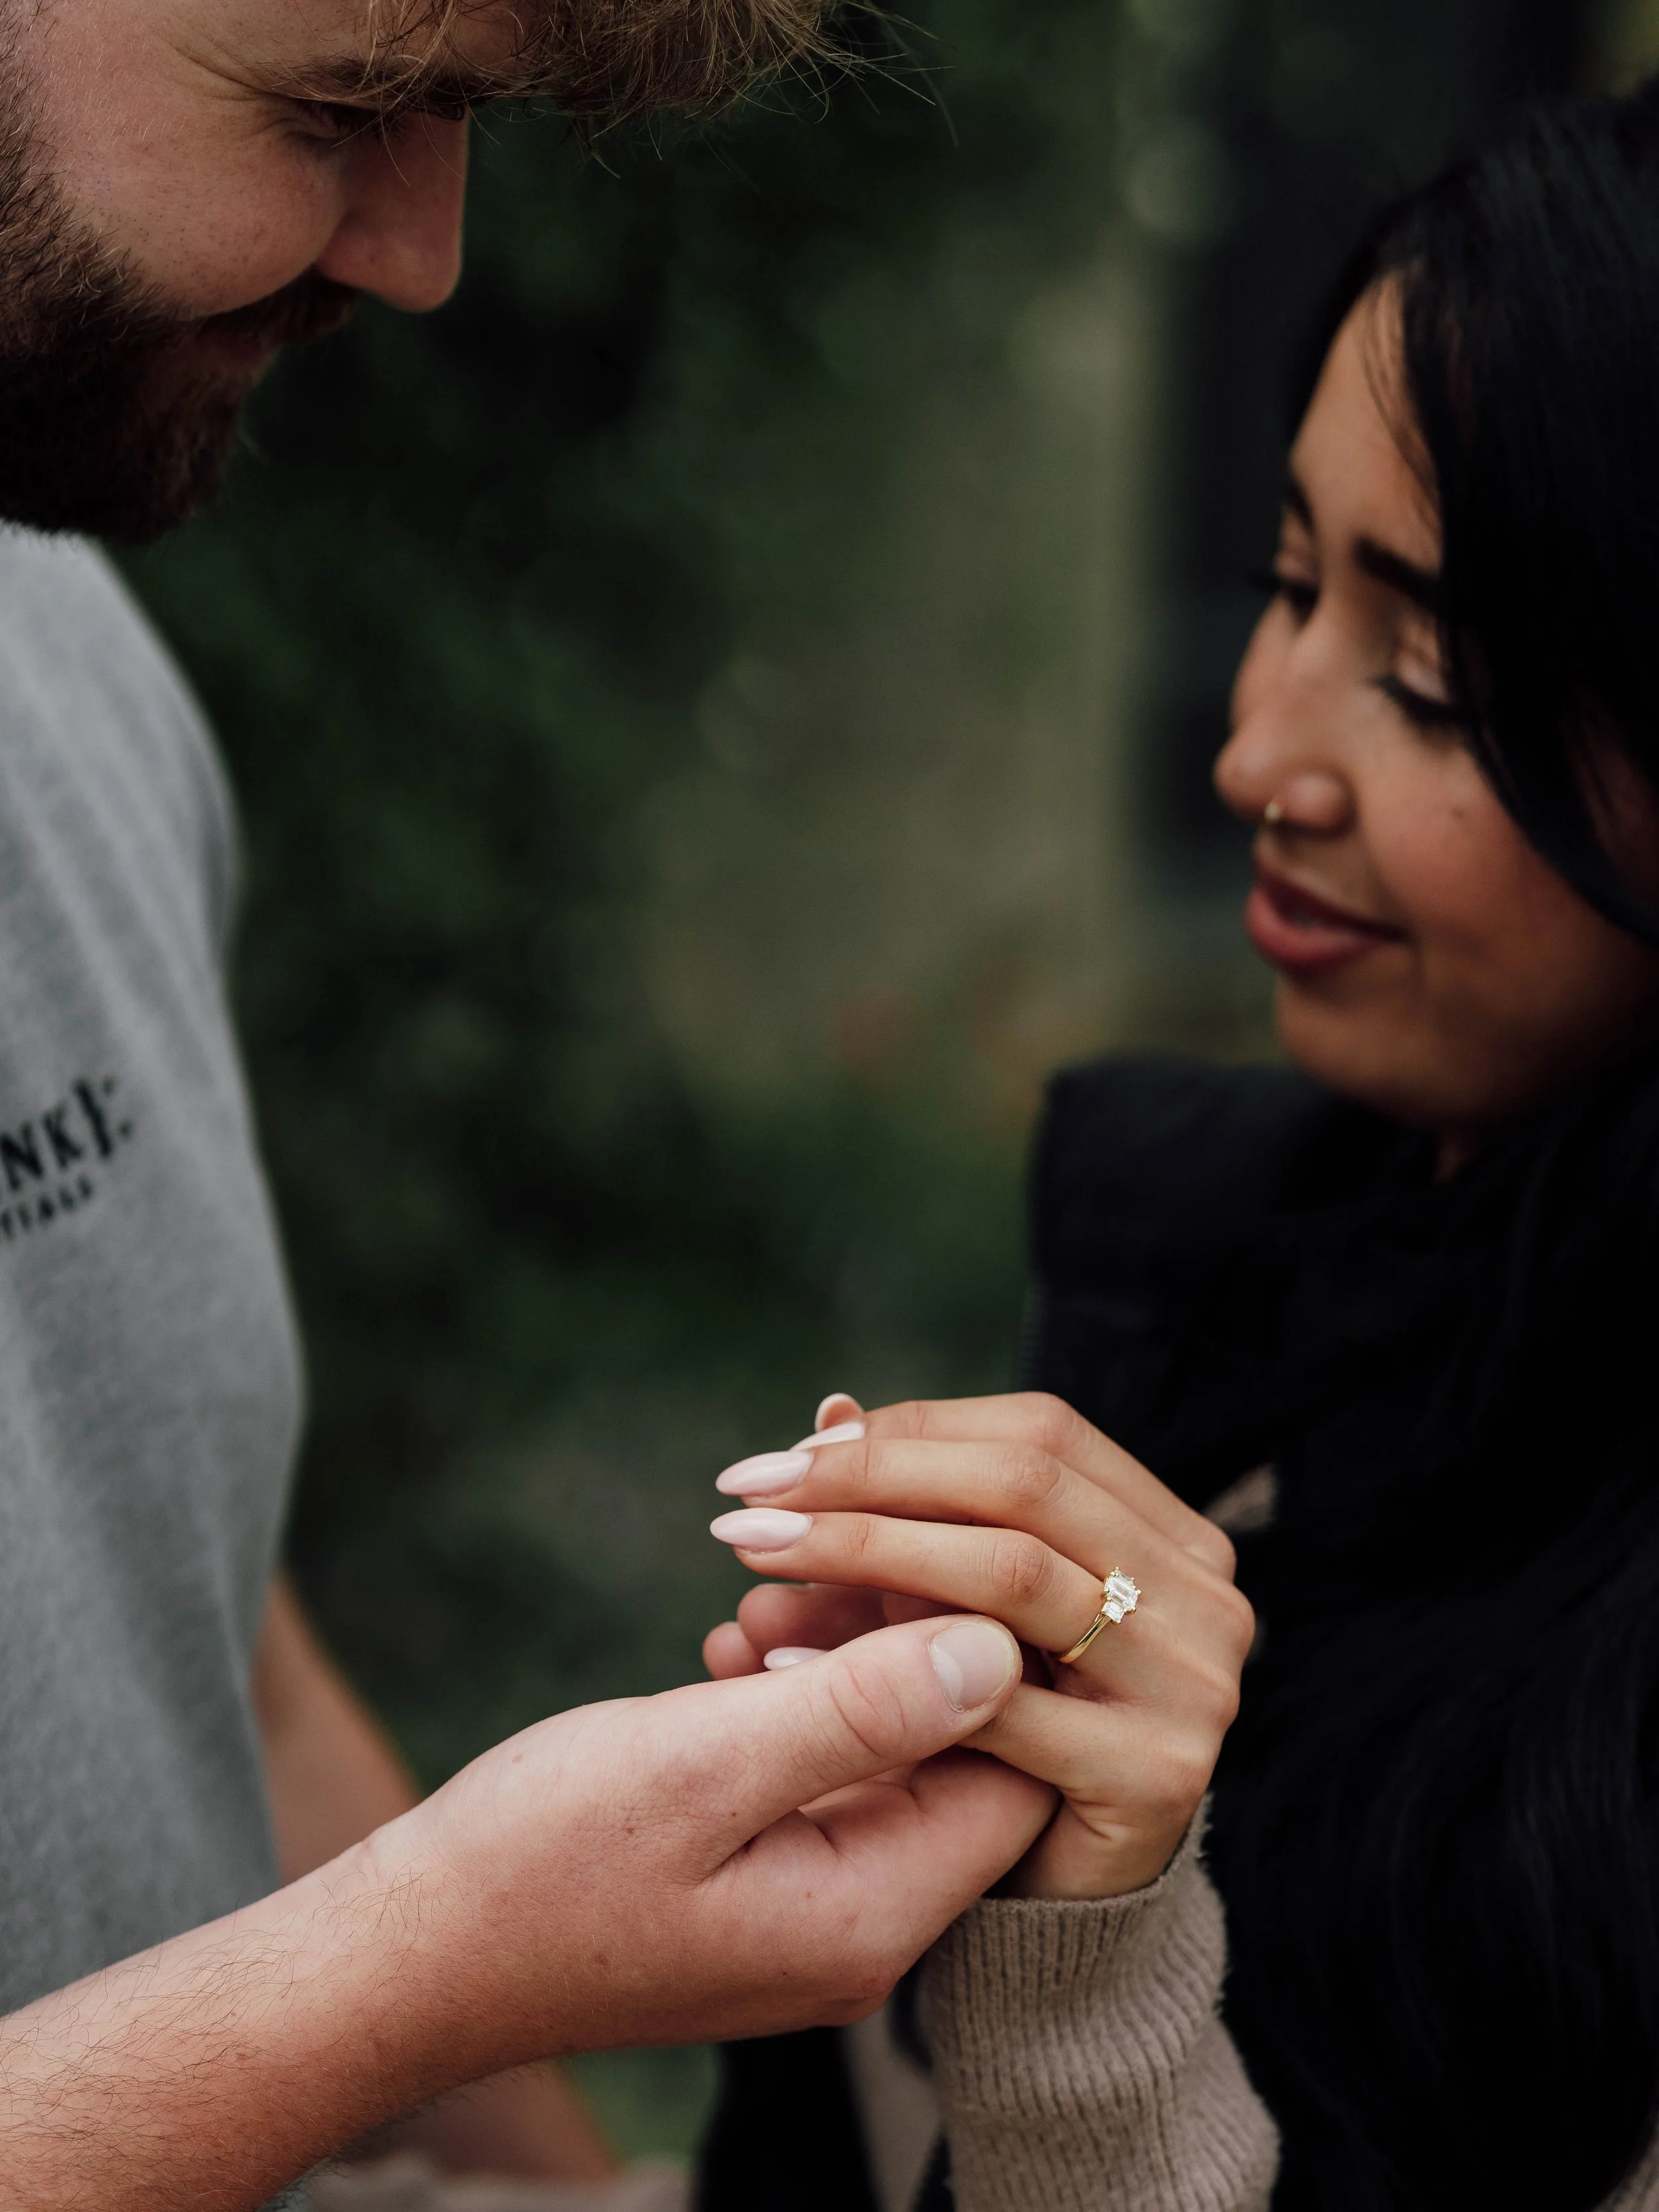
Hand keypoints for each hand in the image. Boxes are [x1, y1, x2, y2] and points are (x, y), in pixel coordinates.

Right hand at [0, 1615, 1045, 2211]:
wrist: (406, 1953)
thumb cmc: (533, 1865)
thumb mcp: (699, 1766)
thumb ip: (859, 1709)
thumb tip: (1000, 1648)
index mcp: (869, 1913)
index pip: (1015, 1767)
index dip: (991, 1645)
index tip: (914, 1550)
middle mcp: (863, 1925)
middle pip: (955, 1751)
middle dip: (901, 1631)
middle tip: (824, 1548)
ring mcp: (813, 1908)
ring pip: (886, 1749)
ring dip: (838, 1653)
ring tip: (759, 1598)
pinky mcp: (763, 1881)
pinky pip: (823, 1771)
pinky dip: (792, 1695)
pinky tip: (733, 1644)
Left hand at [703, 1392, 1253, 1899]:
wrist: (1054, 1910)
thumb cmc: (994, 1736)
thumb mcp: (956, 1606)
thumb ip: (909, 1512)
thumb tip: (829, 1408)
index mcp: (1169, 1532)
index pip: (1038, 1433)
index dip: (906, 1433)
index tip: (784, 1455)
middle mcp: (1204, 1594)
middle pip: (1024, 1487)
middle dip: (871, 1481)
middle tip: (748, 1498)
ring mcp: (1191, 1685)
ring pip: (1011, 1574)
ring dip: (865, 1552)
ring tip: (755, 1559)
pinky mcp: (1155, 1778)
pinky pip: (999, 1705)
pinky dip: (880, 1679)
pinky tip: (777, 1667)